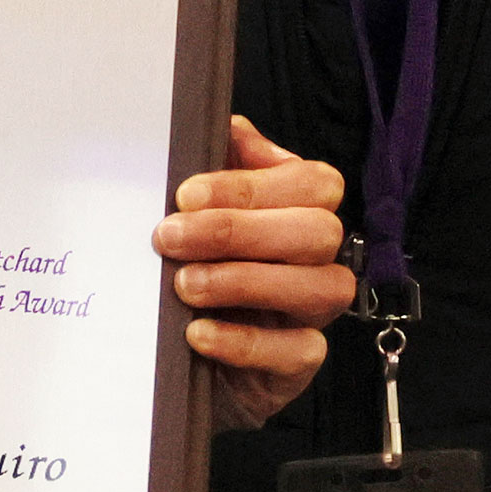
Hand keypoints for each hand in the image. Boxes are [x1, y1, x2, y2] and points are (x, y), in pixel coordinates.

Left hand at [153, 114, 352, 428]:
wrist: (175, 351)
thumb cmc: (193, 263)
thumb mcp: (197, 212)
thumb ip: (217, 164)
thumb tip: (230, 127)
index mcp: (301, 209)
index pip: (311, 182)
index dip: (253, 186)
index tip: (185, 194)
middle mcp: (319, 256)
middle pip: (319, 231)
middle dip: (239, 230)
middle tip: (169, 238)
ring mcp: (314, 312)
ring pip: (321, 287)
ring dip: (245, 281)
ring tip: (184, 285)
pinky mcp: (301, 364)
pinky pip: (299, 351)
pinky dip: (246, 341)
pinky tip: (198, 334)